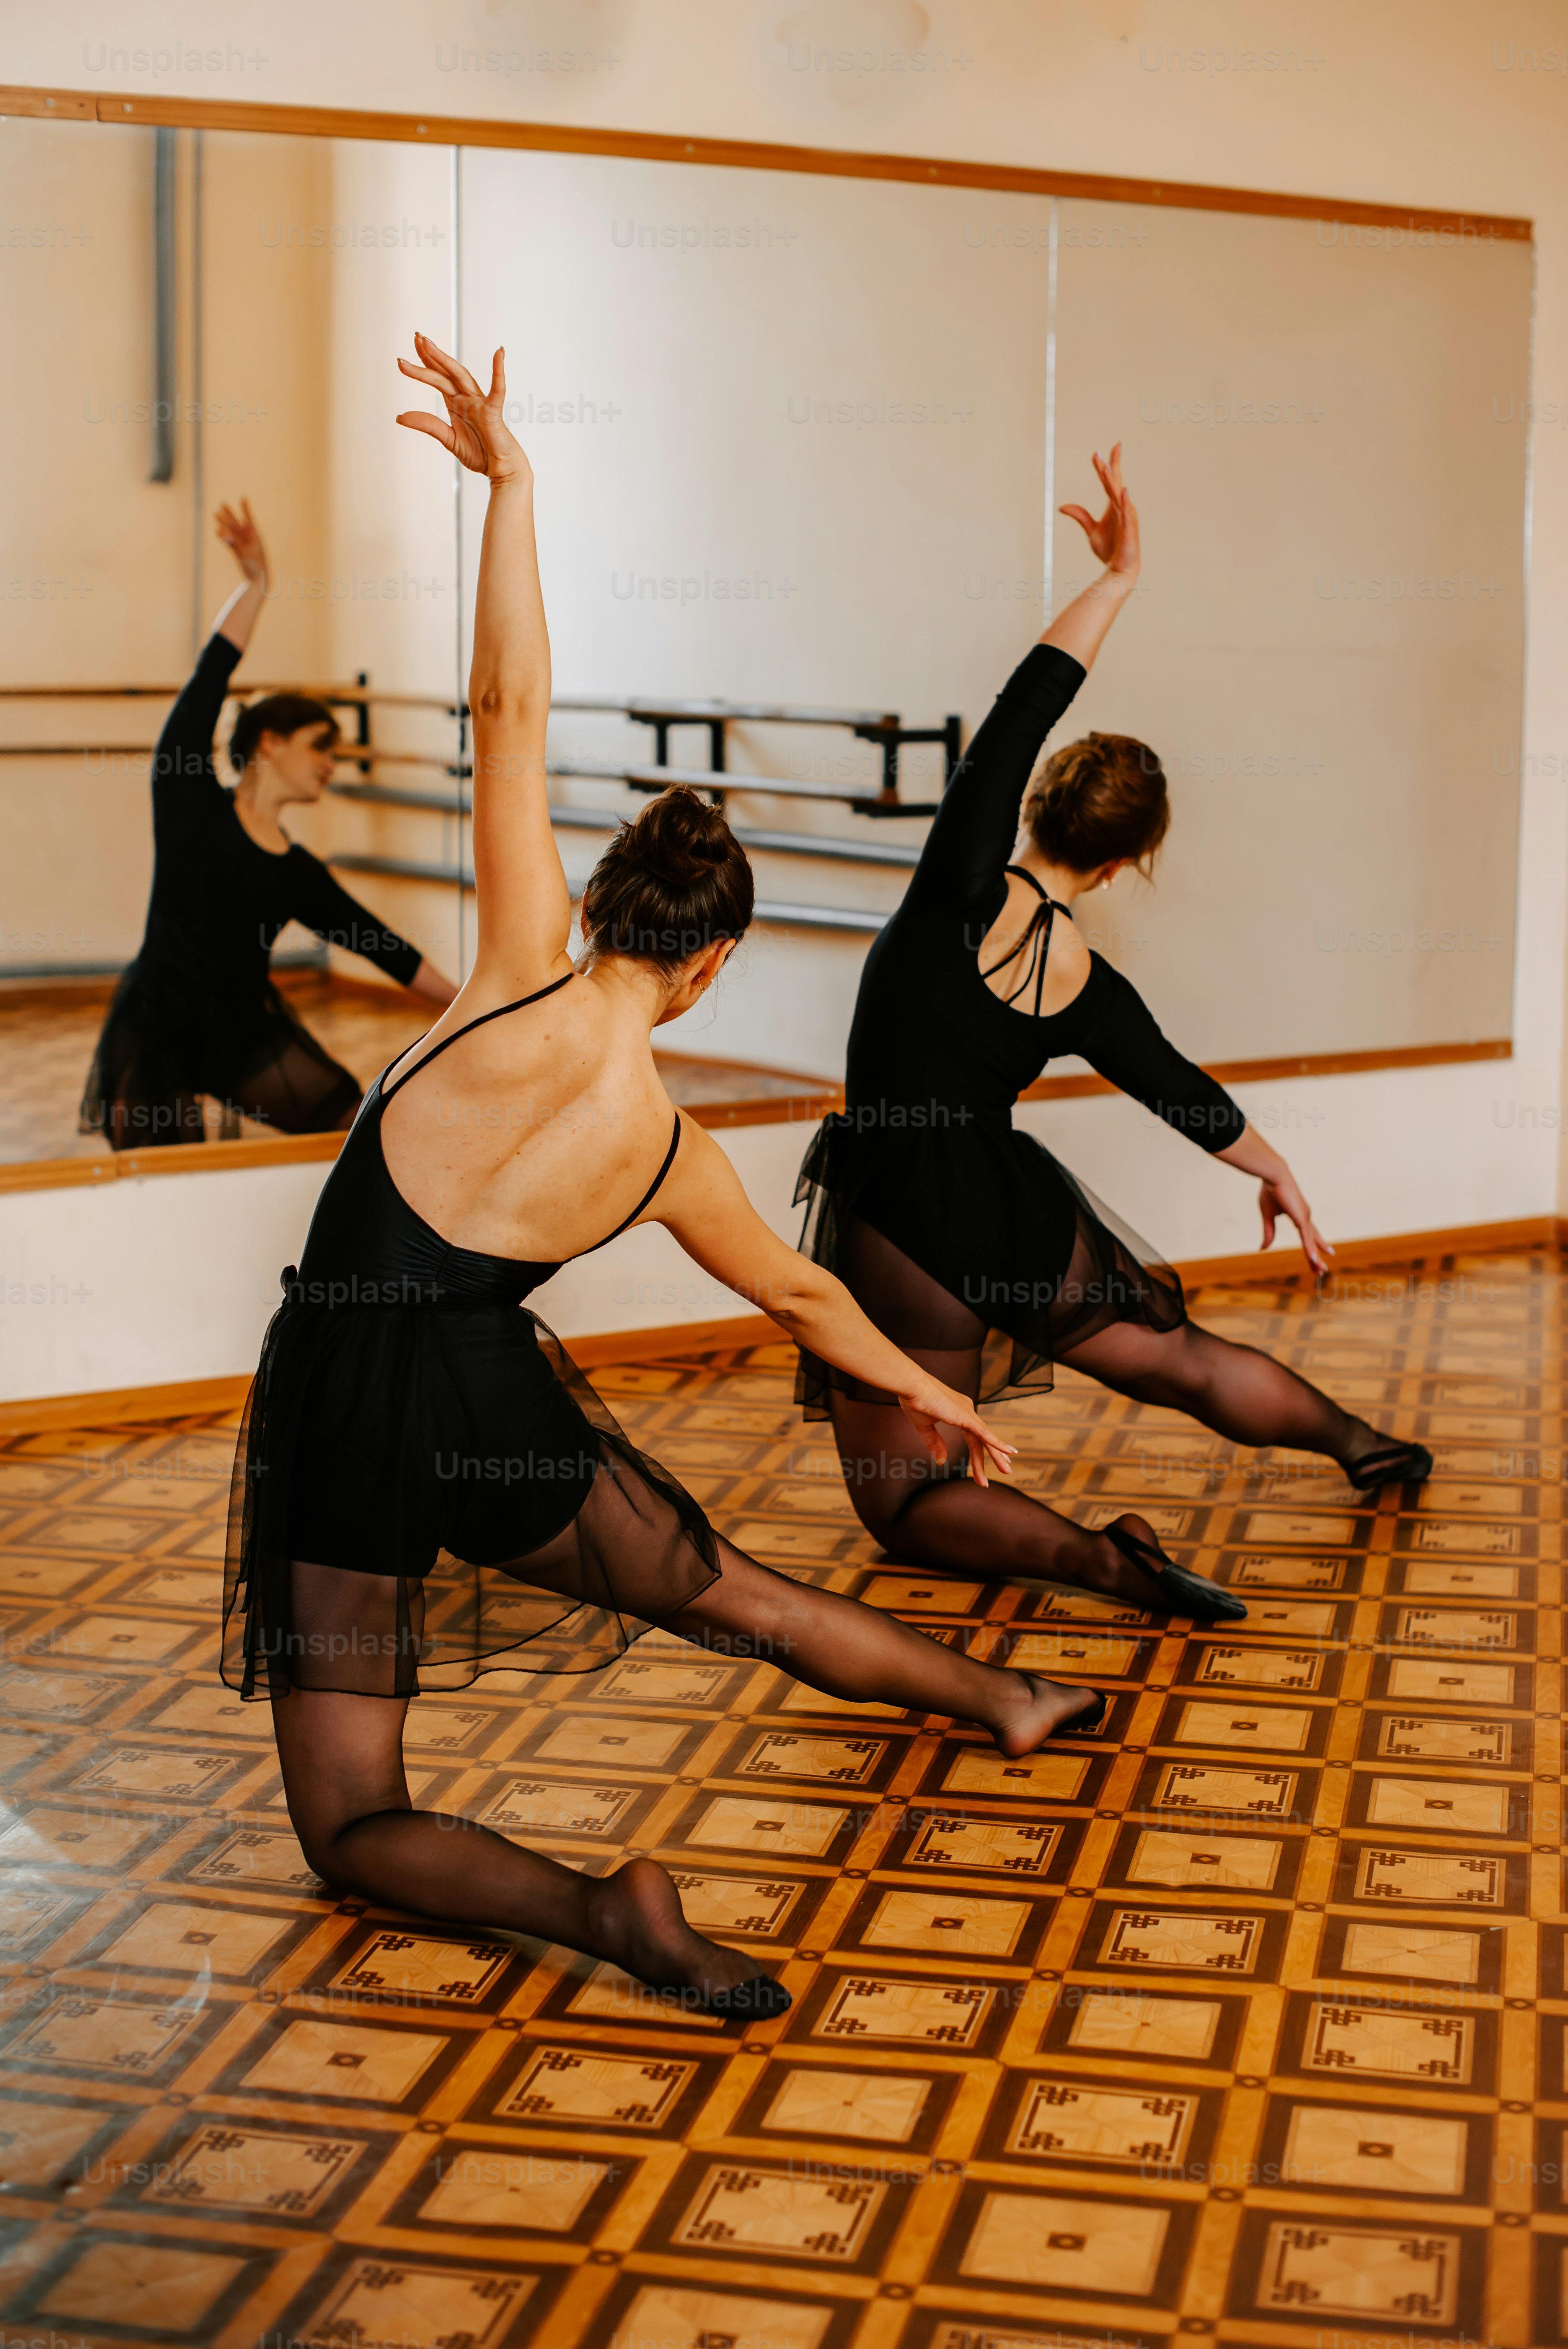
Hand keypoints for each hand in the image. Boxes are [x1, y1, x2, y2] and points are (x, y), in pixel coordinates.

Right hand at [215, 499, 267, 586]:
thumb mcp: (245, 555)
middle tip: (222, 504)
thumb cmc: (255, 566)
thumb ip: (234, 544)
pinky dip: (223, 536)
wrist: (258, 579)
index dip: (245, 509)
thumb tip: (224, 536)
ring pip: (231, 531)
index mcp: (255, 536)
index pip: (248, 519)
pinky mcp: (238, 551)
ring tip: (215, 514)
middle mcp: (248, 539)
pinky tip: (216, 530)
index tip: (243, 498)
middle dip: (229, 514)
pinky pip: (229, 541)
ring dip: (223, 523)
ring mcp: (242, 544)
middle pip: (237, 523)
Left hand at [397, 333, 529, 484]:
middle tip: (415, 337)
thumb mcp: (448, 439)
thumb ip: (428, 425)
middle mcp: (467, 398)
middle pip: (445, 373)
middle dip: (430, 356)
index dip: (423, 363)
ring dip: (444, 360)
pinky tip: (499, 353)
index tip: (405, 352)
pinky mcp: (494, 411)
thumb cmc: (480, 453)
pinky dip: (499, 372)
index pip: (437, 378)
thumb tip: (399, 416)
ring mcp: (480, 402)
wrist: (501, 469)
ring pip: (461, 376)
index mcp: (456, 403)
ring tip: (428, 345)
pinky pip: (498, 389)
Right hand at [897, 1377, 1016, 1489]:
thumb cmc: (915, 1401)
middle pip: (982, 1440)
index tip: (992, 1461)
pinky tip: (1009, 1452)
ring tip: (1006, 1471)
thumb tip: (942, 1462)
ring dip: (996, 1456)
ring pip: (986, 1439)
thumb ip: (935, 1443)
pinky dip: (997, 1443)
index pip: (974, 1436)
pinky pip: (985, 1433)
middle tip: (1006, 1470)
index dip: (981, 1451)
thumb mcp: (925, 1427)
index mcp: (959, 1411)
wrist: (912, 1386)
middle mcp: (967, 1410)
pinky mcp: (966, 1417)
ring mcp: (968, 1413)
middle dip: (993, 1457)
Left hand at [1060, 442, 1139, 577]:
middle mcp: (1122, 507)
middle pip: (1115, 482)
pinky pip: (1126, 512)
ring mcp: (1127, 516)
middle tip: (1113, 446)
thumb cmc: (1109, 550)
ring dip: (1113, 480)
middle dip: (1112, 464)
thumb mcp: (1091, 530)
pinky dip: (1124, 501)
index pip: (1110, 481)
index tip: (1101, 451)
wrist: (1119, 569)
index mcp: (1114, 506)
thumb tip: (1062, 506)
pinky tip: (1123, 490)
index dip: (1107, 465)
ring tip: (1108, 465)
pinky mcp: (1128, 528)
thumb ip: (1080, 516)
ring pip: (1118, 494)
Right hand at [1258, 1170, 1334, 1277]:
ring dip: (1315, 1257)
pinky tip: (1313, 1259)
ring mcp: (1305, 1217)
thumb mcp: (1268, 1216)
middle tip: (1321, 1271)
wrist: (1273, 1175)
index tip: (1314, 1260)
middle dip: (1317, 1256)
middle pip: (1313, 1241)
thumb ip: (1269, 1233)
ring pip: (1311, 1242)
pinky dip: (1310, 1249)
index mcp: (1299, 1216)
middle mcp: (1305, 1217)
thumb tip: (1263, 1249)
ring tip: (1321, 1271)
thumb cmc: (1270, 1191)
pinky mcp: (1301, 1217)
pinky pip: (1306, 1237)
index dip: (1311, 1248)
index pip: (1307, 1236)